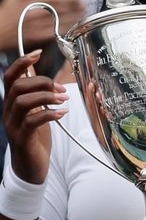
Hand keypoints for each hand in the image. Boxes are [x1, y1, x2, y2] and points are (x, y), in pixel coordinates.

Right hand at [0, 0, 84, 51]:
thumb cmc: (7, 12)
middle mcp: (34, 11)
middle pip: (61, 7)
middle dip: (75, 6)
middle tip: (84, 5)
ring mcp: (36, 25)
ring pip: (62, 19)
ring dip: (75, 16)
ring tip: (83, 14)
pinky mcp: (38, 37)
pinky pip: (57, 31)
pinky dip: (68, 28)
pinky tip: (75, 26)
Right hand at [3, 50, 68, 183]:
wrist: (31, 166)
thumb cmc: (37, 136)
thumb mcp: (39, 112)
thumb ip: (42, 95)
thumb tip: (55, 76)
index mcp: (12, 102)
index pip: (10, 77)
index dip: (22, 63)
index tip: (38, 53)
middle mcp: (8, 112)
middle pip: (17, 86)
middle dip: (41, 82)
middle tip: (61, 90)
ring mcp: (13, 125)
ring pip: (22, 101)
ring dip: (46, 97)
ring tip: (62, 100)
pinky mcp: (22, 139)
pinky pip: (32, 121)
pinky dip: (49, 114)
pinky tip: (62, 114)